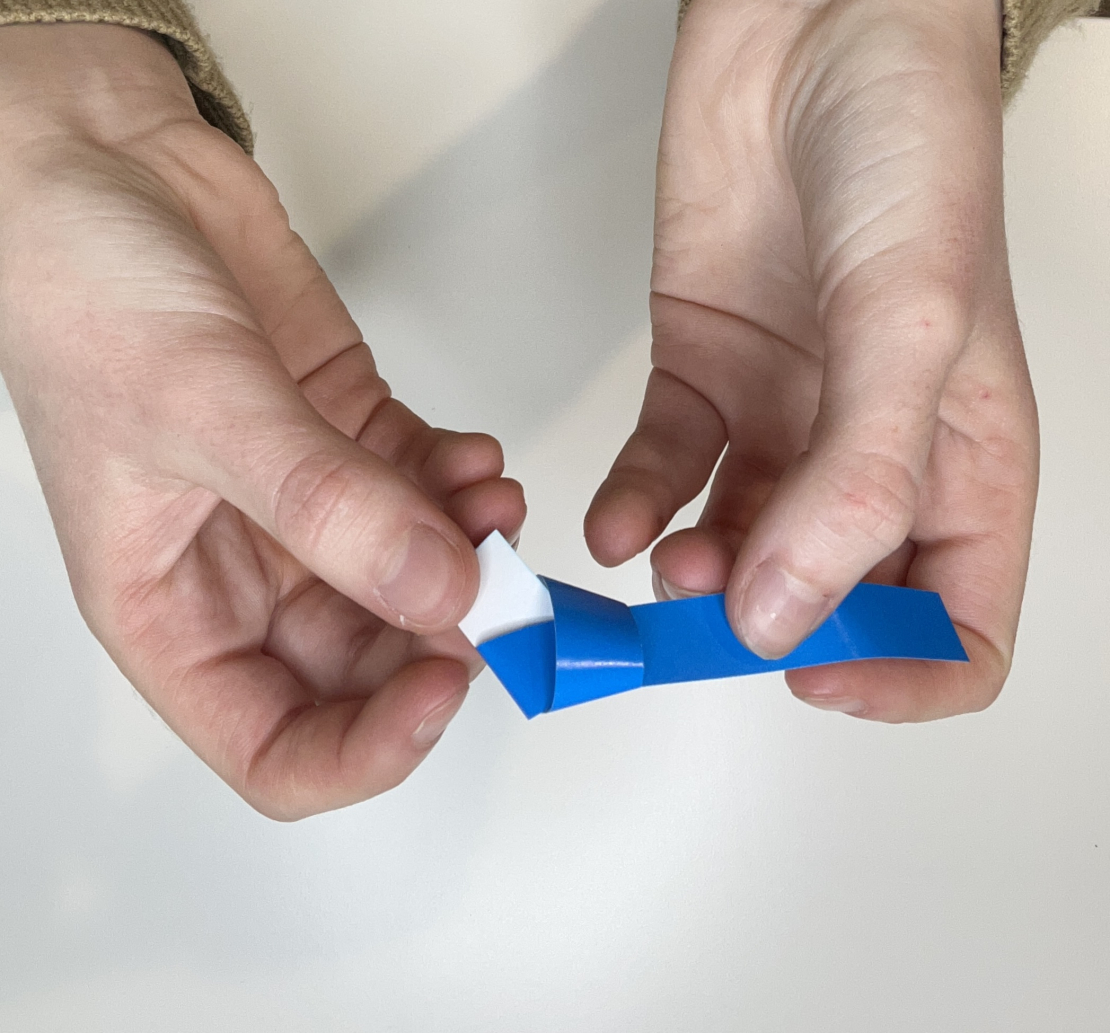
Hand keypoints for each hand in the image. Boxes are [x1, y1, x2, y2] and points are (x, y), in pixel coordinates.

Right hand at [0, 25, 524, 817]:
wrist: (98, 161)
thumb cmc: (81, 287)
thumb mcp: (200, 409)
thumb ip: (327, 508)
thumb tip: (441, 595)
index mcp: (171, 612)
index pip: (278, 748)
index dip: (371, 747)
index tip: (445, 684)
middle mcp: (243, 575)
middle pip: (368, 670)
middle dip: (445, 638)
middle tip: (502, 587)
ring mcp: (306, 508)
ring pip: (413, 581)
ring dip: (471, 555)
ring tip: (491, 501)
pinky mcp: (351, 441)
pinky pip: (429, 497)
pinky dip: (467, 490)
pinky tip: (474, 458)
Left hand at [586, 0, 1036, 720]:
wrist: (810, 28)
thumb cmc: (905, 147)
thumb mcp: (911, 323)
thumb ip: (856, 478)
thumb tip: (786, 615)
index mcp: (964, 458)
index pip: (958, 622)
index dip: (899, 674)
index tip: (821, 676)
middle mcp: (871, 453)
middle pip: (830, 597)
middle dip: (770, 627)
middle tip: (714, 623)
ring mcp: (782, 421)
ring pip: (737, 547)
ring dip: (695, 576)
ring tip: (667, 566)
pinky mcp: (704, 380)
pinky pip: (666, 473)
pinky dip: (637, 507)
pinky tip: (618, 521)